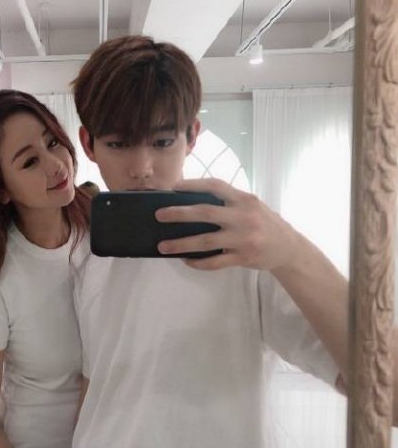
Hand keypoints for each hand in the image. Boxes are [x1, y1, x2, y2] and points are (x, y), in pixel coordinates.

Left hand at [155, 178, 302, 270]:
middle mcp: (243, 217)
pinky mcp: (242, 258)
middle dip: (179, 214)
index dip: (194, 184)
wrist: (289, 248)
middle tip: (159, 215)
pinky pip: (214, 262)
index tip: (174, 187)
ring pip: (205, 242)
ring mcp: (243, 239)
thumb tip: (193, 200)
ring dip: (181, 244)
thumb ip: (229, 201)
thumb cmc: (264, 222)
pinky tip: (186, 260)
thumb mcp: (252, 205)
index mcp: (244, 200)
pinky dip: (198, 262)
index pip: (216, 186)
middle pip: (205, 213)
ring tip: (163, 246)